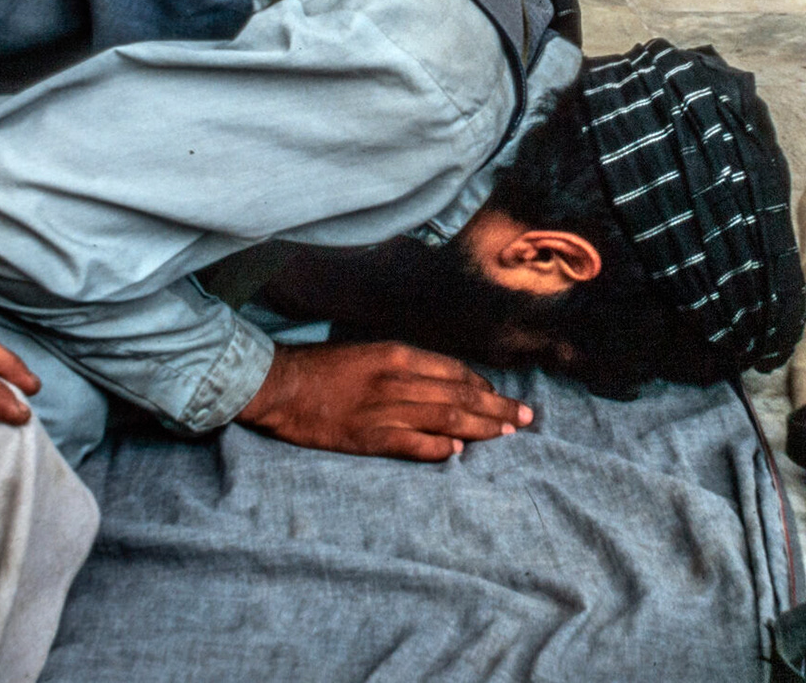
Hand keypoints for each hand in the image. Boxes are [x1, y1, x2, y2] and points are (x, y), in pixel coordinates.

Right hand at [236, 341, 532, 460]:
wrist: (279, 385)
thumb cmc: (321, 368)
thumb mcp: (367, 353)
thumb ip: (401, 366)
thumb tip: (437, 382)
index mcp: (397, 355)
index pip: (453, 371)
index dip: (483, 386)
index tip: (500, 396)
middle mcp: (397, 379)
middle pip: (460, 394)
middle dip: (497, 406)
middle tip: (526, 417)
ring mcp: (384, 409)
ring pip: (446, 417)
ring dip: (481, 427)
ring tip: (507, 434)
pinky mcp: (368, 437)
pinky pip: (413, 443)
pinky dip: (438, 447)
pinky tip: (459, 452)